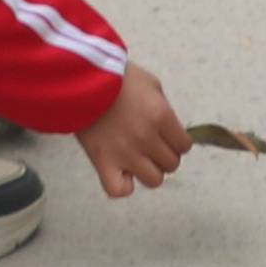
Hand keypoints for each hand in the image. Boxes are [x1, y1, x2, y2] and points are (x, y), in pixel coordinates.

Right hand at [75, 68, 189, 198]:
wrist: (81, 79)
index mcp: (160, 115)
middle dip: (164, 154)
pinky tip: (122, 172)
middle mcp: (146, 137)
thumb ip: (164, 108)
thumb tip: (169, 129)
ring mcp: (125, 153)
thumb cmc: (115, 76)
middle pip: (171, 164)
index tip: (168, 138)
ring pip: (153, 180)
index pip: (184, 145)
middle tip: (151, 145)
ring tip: (138, 159)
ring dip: (149, 171)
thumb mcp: (151, 83)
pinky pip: (120, 190)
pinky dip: (123, 185)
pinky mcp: (103, 162)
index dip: (178, 142)